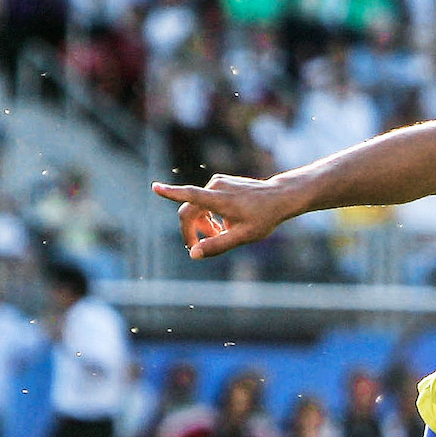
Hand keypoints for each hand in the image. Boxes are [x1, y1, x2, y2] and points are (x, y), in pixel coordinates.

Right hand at [154, 174, 301, 259]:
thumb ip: (218, 245)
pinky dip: (209, 215)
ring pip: (198, 206)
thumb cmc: (264, 217)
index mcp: (220, 198)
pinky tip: (223, 225)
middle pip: (189, 210)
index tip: (155, 188)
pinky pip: (206, 200)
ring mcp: (218, 182)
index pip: (191, 195)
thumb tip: (194, 254)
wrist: (280, 197)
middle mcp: (216, 186)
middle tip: (196, 248)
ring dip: (202, 224)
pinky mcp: (221, 182)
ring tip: (219, 235)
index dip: (171, 193)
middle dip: (191, 230)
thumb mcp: (244, 236)